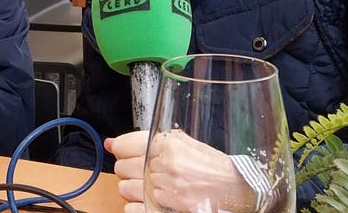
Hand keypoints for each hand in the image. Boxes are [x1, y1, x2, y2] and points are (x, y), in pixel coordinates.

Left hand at [106, 129, 257, 212]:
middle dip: (129, 170)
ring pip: (125, 188)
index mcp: (166, 143)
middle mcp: (164, 164)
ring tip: (152, 187)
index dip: (121, 150)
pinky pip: (132, 208)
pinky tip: (152, 200)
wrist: (236, 188)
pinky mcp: (166, 207)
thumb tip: (111, 143)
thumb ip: (147, 142)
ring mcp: (164, 187)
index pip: (124, 145)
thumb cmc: (211, 166)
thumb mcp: (184, 143)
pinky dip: (138, 205)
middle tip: (145, 172)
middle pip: (122, 168)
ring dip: (134, 189)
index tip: (122, 152)